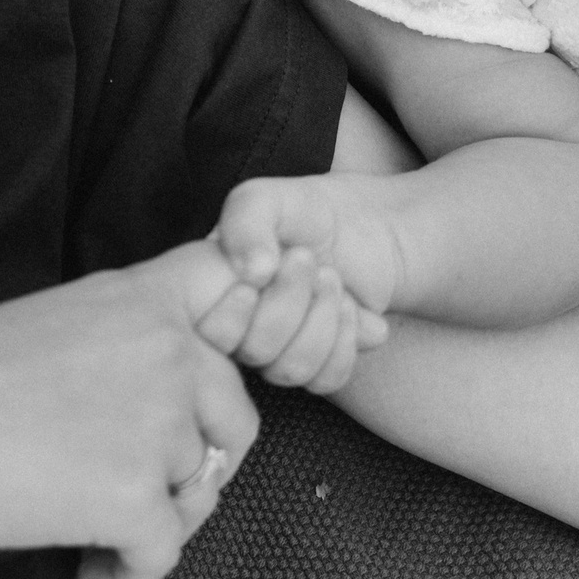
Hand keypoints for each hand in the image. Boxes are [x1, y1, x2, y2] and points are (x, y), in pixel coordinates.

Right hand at [0, 240, 258, 578]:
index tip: (215, 361)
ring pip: (199, 490)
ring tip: (98, 531)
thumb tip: (150, 401)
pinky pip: (164, 552)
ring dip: (157, 521)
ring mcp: (159, 423)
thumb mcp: (58, 320)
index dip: (251, 316)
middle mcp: (169, 350)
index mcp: (143, 299)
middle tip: (145, 488)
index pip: (235, 280)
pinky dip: (129, 572)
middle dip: (198, 462)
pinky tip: (89, 568)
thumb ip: (121, 342)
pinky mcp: (137, 494)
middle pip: (235, 416)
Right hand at [197, 175, 396, 394]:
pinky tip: (352, 308)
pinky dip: (345, 341)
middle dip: (292, 300)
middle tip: (309, 259)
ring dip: (322, 319)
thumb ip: (245, 221)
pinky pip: (325, 380)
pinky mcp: (320, 366)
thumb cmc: (307, 211)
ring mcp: (281, 353)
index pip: (213, 330)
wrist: (366, 225)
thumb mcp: (267, 198)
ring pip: (291, 370)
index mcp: (215, 294)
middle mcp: (241, 330)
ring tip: (332, 278)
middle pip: (254, 351)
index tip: (278, 259)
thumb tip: (252, 274)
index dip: (245, 304)